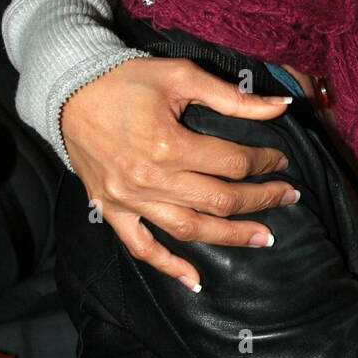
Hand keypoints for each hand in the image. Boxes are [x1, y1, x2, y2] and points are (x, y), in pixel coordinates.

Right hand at [62, 57, 295, 287]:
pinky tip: (196, 281)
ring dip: (231, 237)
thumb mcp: (182, 75)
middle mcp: (150, 180)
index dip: (264, 162)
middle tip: (288, 195)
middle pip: (220, 200)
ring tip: (263, 238)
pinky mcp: (111, 210)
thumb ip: (233, 98)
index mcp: (170, 145)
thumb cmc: (127, 79)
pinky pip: (142, 247)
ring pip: (190, 230)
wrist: (69, 90)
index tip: (280, 158)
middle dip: (261, 199)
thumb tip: (282, 107)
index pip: (233, 164)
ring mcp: (129, 200)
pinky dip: (169, 267)